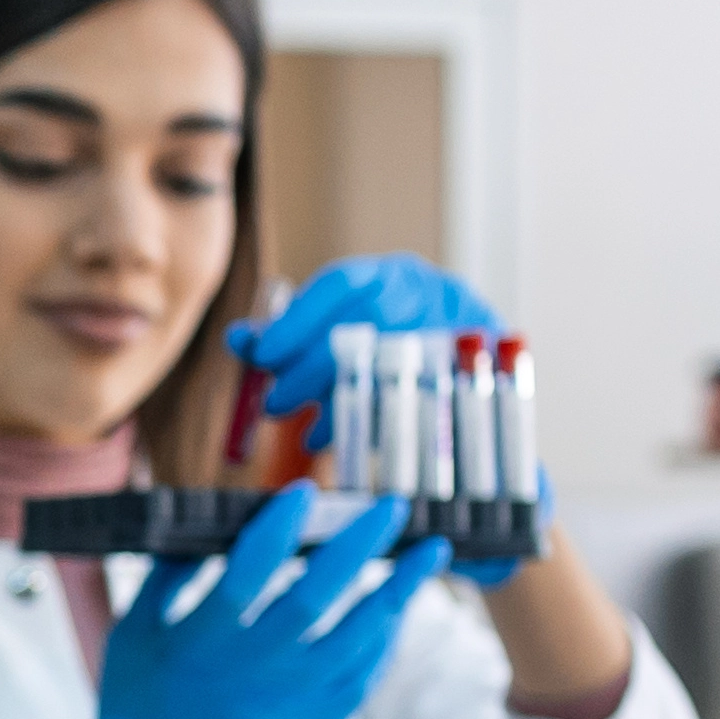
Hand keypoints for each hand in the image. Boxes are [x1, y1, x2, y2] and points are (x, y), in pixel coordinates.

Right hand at [21, 485, 449, 718]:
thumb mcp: (131, 641)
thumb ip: (165, 581)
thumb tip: (203, 527)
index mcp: (200, 643)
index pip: (249, 569)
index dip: (281, 525)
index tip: (305, 490)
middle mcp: (251, 672)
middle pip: (317, 596)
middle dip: (358, 545)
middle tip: (391, 508)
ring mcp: (289, 705)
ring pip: (358, 639)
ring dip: (398, 592)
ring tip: (428, 553)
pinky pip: (361, 680)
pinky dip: (385, 642)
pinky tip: (399, 613)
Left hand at [222, 252, 497, 426]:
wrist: (480, 348)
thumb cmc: (391, 334)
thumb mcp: (343, 320)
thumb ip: (289, 329)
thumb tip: (238, 340)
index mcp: (391, 275)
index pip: (342, 285)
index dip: (299, 320)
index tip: (262, 355)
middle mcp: (427, 295)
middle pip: (364, 327)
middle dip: (311, 369)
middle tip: (275, 404)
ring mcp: (455, 332)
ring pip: (391, 368)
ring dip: (339, 406)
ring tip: (304, 436)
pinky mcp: (468, 376)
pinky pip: (414, 407)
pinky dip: (370, 428)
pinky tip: (338, 443)